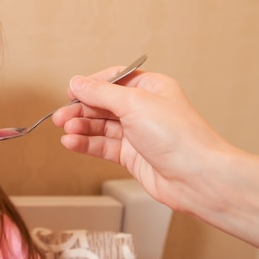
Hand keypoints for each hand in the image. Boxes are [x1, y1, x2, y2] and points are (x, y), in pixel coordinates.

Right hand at [52, 67, 231, 210]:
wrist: (197, 178)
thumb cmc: (179, 137)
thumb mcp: (135, 104)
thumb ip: (102, 93)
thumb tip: (78, 82)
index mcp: (151, 88)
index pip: (113, 80)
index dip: (91, 85)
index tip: (72, 92)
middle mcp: (144, 109)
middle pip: (103, 104)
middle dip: (81, 110)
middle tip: (61, 117)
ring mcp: (138, 133)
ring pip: (101, 127)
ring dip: (81, 128)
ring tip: (66, 131)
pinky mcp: (132, 156)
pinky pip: (103, 146)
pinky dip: (86, 144)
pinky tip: (72, 143)